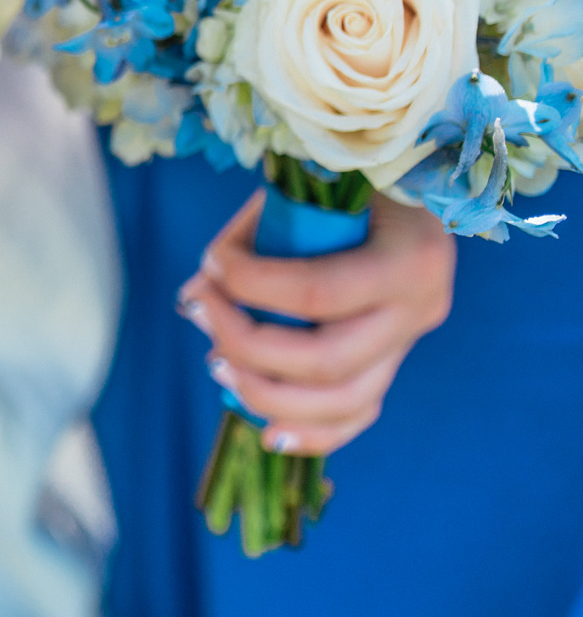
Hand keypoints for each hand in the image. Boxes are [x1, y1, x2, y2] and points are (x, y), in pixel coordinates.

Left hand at [177, 189, 454, 456]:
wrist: (411, 189)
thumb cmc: (348, 182)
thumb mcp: (312, 190)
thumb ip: (259, 235)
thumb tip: (197, 292)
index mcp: (410, 258)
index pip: (317, 292)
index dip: (250, 284)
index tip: (210, 261)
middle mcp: (421, 310)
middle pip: (325, 359)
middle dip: (245, 342)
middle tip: (196, 309)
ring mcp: (410, 343)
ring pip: (342, 401)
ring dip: (265, 392)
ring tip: (215, 362)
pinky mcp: (394, 364)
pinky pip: (357, 415)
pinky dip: (311, 432)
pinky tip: (268, 433)